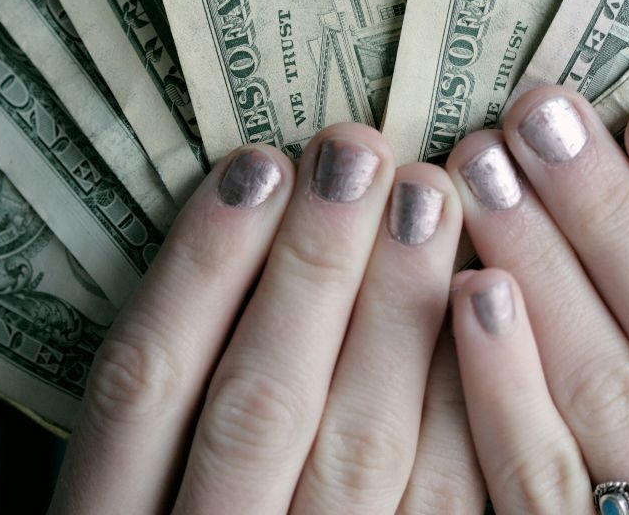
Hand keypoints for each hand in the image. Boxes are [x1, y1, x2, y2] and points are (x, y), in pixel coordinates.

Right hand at [49, 124, 482, 513]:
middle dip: (314, 268)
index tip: (256, 163)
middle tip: (362, 150)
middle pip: (257, 406)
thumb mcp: (143, 483)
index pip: (141, 387)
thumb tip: (259, 203)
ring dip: (397, 318)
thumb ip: (177, 388)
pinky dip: (467, 407)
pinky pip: (448, 507)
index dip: (198, 268)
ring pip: (358, 454)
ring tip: (431, 198)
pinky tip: (487, 309)